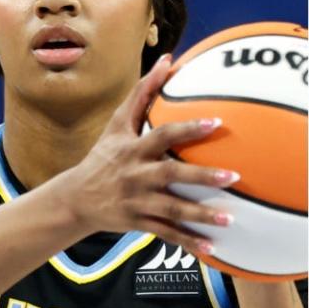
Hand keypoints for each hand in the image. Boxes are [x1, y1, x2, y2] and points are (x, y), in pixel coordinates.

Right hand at [58, 54, 234, 253]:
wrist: (75, 199)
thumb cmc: (104, 155)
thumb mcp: (117, 124)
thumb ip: (143, 92)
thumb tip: (167, 59)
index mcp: (133, 149)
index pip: (163, 135)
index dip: (188, 128)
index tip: (216, 123)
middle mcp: (136, 176)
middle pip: (171, 175)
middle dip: (202, 176)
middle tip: (233, 176)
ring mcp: (138, 202)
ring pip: (172, 210)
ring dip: (201, 215)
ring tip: (230, 218)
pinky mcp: (140, 224)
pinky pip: (167, 234)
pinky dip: (189, 242)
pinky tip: (213, 248)